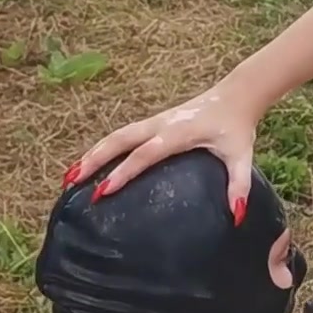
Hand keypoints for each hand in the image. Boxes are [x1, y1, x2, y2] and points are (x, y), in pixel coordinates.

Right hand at [66, 82, 265, 218]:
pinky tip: (91, 161)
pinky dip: (104, 146)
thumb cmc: (238, 127)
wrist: (237, 95)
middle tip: (71, 182)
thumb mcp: (242, 156)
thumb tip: (236, 216)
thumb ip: (239, 185)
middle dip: (94, 159)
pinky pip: (124, 134)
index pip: (145, 153)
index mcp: (179, 132)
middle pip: (120, 139)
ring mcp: (156, 121)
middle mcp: (161, 124)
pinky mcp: (154, 122)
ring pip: (117, 135)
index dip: (123, 171)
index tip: (103, 190)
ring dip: (93, 153)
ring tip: (70, 176)